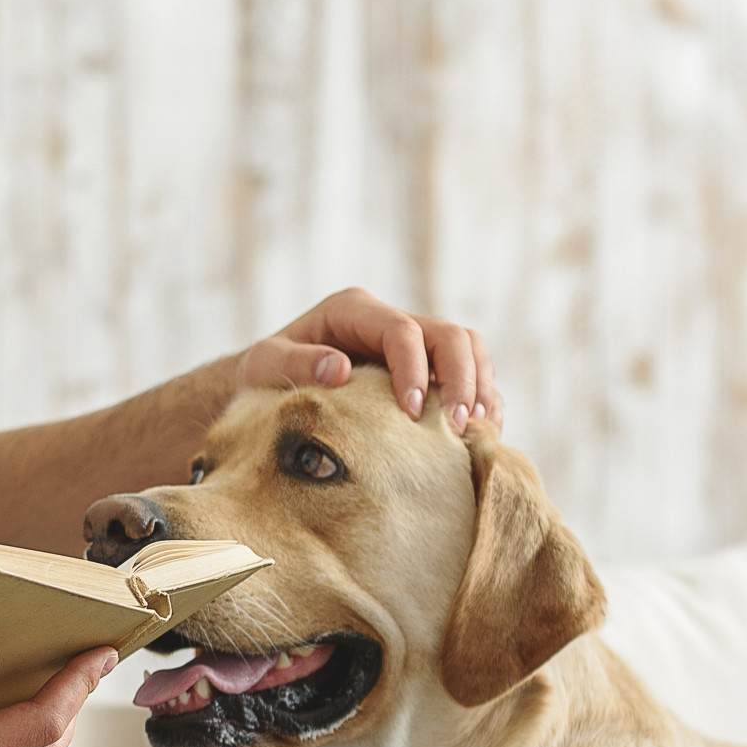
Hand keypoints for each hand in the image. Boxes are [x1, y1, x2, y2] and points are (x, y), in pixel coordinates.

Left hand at [238, 288, 500, 431]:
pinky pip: (469, 375)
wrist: (269, 385)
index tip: (412, 413)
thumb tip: (340, 368)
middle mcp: (388, 320)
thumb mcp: (263, 365)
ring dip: (481, 388)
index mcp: (352, 310)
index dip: (414, 369)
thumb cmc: (264, 375)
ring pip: (469, 349)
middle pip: (450, 334)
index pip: (401, 330)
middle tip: (457, 428)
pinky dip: (482, 402)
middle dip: (461, 379)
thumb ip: (295, 364)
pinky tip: (481, 437)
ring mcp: (412, 342)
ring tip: (476, 433)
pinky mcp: (423, 369)